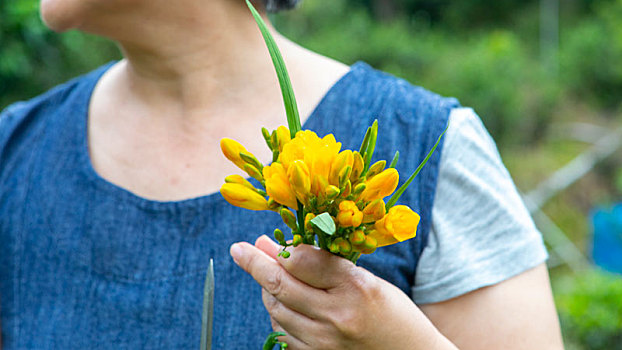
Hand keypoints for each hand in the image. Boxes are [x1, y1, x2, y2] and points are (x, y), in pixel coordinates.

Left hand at [230, 235, 456, 349]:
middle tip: (239, 250)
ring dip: (267, 289)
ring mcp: (324, 343)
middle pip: (280, 285)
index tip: (261, 241)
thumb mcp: (367, 280)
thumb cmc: (393, 314)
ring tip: (270, 276)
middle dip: (254, 263)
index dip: (277, 249)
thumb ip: (325, 265)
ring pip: (276, 309)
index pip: (302, 261)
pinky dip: (277, 315)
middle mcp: (337, 316)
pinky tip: (285, 304)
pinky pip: (282, 334)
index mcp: (355, 287)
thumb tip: (281, 247)